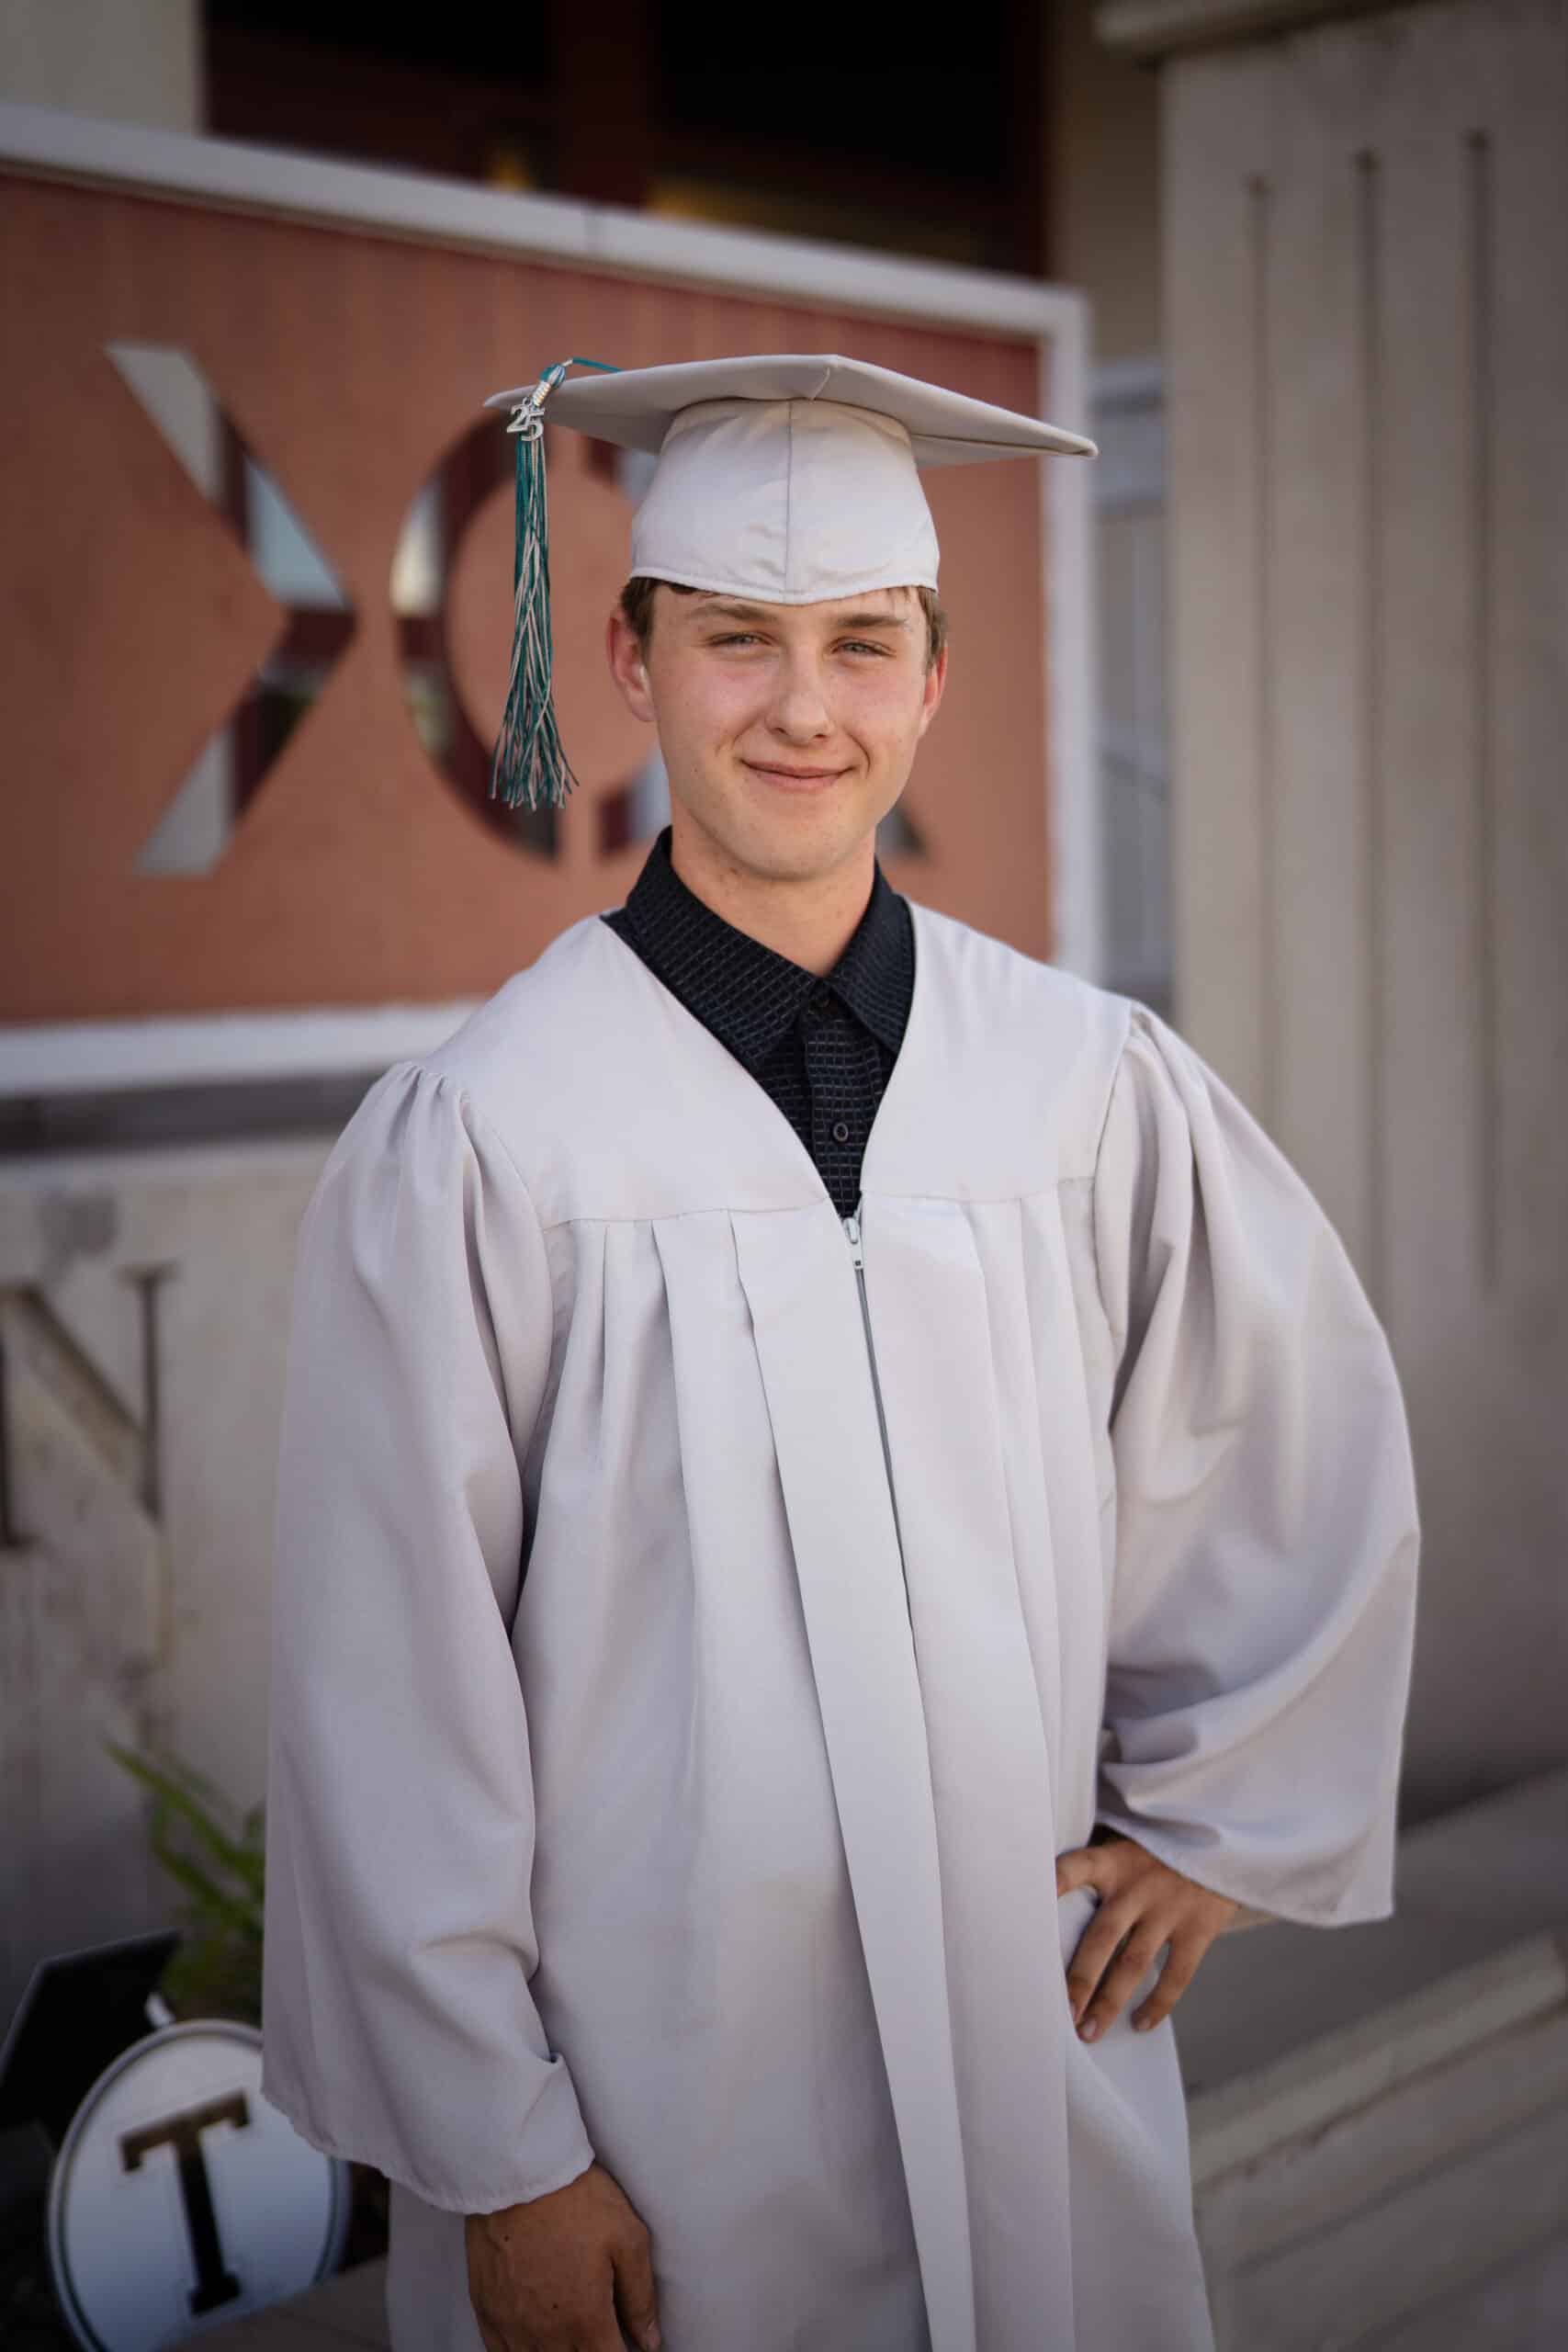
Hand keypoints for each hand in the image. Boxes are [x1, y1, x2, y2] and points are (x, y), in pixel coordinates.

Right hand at [465, 2162, 660, 2351]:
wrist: (518, 2173)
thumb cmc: (575, 2199)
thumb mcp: (627, 2238)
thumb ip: (640, 2297)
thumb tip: (650, 2341)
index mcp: (586, 2320)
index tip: (625, 2342)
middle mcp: (548, 2335)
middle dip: (591, 2351)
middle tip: (598, 2329)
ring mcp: (513, 2328)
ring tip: (571, 2332)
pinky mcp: (487, 2312)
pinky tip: (535, 2340)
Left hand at [1056, 1829, 1239, 2041]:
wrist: (1222, 1841)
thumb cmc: (1159, 1851)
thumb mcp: (1127, 1844)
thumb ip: (1098, 1871)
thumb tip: (1051, 1907)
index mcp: (1114, 1861)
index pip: (1075, 1868)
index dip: (1052, 1885)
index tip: (1027, 1907)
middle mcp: (1138, 1885)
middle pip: (1101, 1936)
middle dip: (1079, 1979)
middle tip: (1062, 2013)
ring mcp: (1170, 1907)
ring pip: (1134, 1963)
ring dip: (1110, 2001)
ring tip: (1089, 2030)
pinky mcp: (1199, 1926)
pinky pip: (1176, 1973)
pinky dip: (1158, 2003)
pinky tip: (1140, 2023)